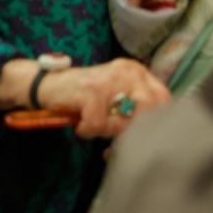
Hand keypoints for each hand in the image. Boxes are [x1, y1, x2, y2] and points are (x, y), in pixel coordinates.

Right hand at [38, 58, 170, 138]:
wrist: (48, 85)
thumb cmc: (84, 98)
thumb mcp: (115, 97)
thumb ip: (135, 111)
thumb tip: (154, 140)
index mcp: (138, 72)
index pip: (164, 100)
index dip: (156, 124)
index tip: (141, 140)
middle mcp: (130, 71)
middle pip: (149, 112)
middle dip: (129, 131)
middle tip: (111, 136)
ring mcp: (111, 80)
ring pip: (122, 123)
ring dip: (104, 131)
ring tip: (90, 123)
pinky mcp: (93, 90)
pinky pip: (98, 126)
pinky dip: (86, 131)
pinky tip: (79, 123)